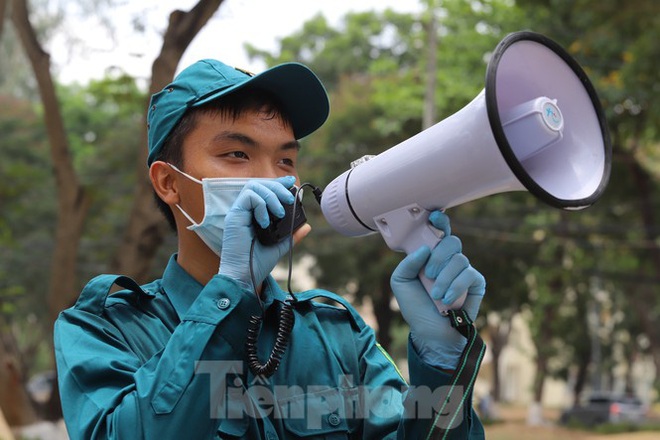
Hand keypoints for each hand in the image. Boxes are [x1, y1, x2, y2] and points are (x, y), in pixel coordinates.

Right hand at [218, 176, 309, 290]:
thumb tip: (307, 226)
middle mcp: (246, 211)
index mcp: (255, 215)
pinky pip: (248, 197)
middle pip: (260, 184)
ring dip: (271, 195)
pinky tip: (265, 222)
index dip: (278, 183)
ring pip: (254, 186)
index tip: (292, 183)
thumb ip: (291, 235)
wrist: (245, 276)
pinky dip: (261, 205)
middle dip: (277, 187)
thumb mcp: (280, 246)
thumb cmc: (257, 263)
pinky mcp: (234, 216)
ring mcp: (239, 212)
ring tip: (280, 212)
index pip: (265, 190)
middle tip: (289, 200)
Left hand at [390, 211, 485, 369]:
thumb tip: (425, 249)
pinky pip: (469, 274)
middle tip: (428, 274)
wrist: (430, 332)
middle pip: (451, 241)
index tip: (434, 217)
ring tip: (435, 295)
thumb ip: (407, 264)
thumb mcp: (401, 283)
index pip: (438, 232)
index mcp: (431, 255)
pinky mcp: (476, 283)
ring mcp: (463, 270)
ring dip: (444, 278)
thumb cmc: (416, 306)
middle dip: (439, 256)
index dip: (439, 222)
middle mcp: (448, 259)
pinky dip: (456, 286)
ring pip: (459, 259)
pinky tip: (447, 299)